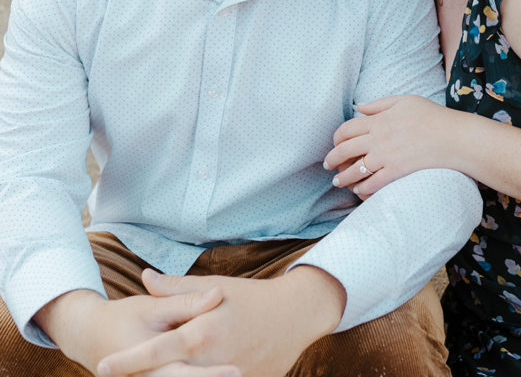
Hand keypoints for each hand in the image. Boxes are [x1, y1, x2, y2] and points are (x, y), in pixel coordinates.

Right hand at [36, 285, 225, 375]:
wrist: (90, 337)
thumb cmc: (124, 319)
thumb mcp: (153, 307)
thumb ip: (185, 302)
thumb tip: (218, 294)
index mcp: (150, 362)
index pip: (185, 373)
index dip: (211, 373)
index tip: (236, 370)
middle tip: (241, 373)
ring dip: (204, 375)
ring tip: (239, 372)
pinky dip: (193, 374)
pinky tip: (213, 372)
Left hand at [97, 265, 345, 376]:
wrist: (295, 316)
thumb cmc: (251, 298)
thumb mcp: (215, 287)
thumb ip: (176, 287)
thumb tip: (145, 277)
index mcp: (202, 332)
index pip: (156, 350)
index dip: (128, 361)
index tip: (102, 367)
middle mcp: (212, 359)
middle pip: (168, 376)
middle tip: (110, 376)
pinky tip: (189, 375)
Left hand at [324, 95, 452, 198]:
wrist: (452, 137)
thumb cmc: (431, 115)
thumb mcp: (403, 100)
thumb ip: (378, 104)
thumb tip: (358, 107)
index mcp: (378, 120)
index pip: (347, 129)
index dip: (336, 137)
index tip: (335, 143)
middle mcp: (377, 138)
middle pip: (345, 150)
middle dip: (332, 159)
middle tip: (328, 165)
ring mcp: (386, 156)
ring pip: (355, 170)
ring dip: (343, 178)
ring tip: (337, 183)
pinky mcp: (396, 172)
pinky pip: (373, 183)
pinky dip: (362, 189)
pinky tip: (358, 191)